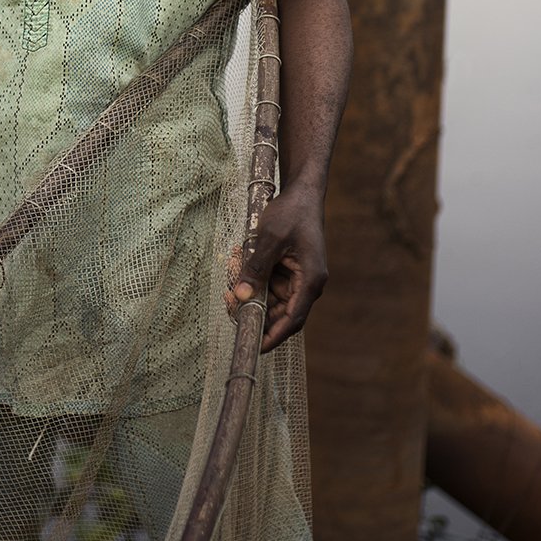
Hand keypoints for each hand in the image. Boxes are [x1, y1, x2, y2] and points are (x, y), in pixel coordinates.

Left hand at [224, 187, 327, 353]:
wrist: (301, 193)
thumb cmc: (291, 213)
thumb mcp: (269, 238)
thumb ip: (256, 268)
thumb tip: (241, 296)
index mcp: (310, 280)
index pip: (292, 319)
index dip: (273, 336)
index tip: (255, 348)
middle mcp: (307, 284)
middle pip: (280, 312)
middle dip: (255, 310)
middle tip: (229, 304)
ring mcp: (299, 278)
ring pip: (272, 298)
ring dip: (252, 293)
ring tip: (231, 277)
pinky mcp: (290, 271)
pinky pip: (270, 284)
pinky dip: (255, 280)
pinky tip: (239, 264)